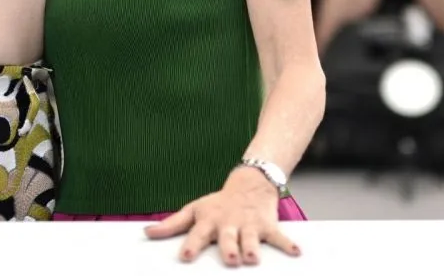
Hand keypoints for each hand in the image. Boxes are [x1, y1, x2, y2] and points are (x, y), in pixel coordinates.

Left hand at [145, 168, 300, 265]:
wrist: (249, 184)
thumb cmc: (218, 204)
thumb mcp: (193, 210)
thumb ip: (171, 225)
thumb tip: (146, 232)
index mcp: (209, 221)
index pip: (198, 234)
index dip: (191, 245)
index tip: (185, 256)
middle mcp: (229, 223)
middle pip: (227, 237)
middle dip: (228, 248)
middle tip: (229, 259)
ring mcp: (249, 224)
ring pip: (251, 238)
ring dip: (253, 247)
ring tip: (254, 258)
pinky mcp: (267, 225)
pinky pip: (279, 236)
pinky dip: (288, 244)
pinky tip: (297, 252)